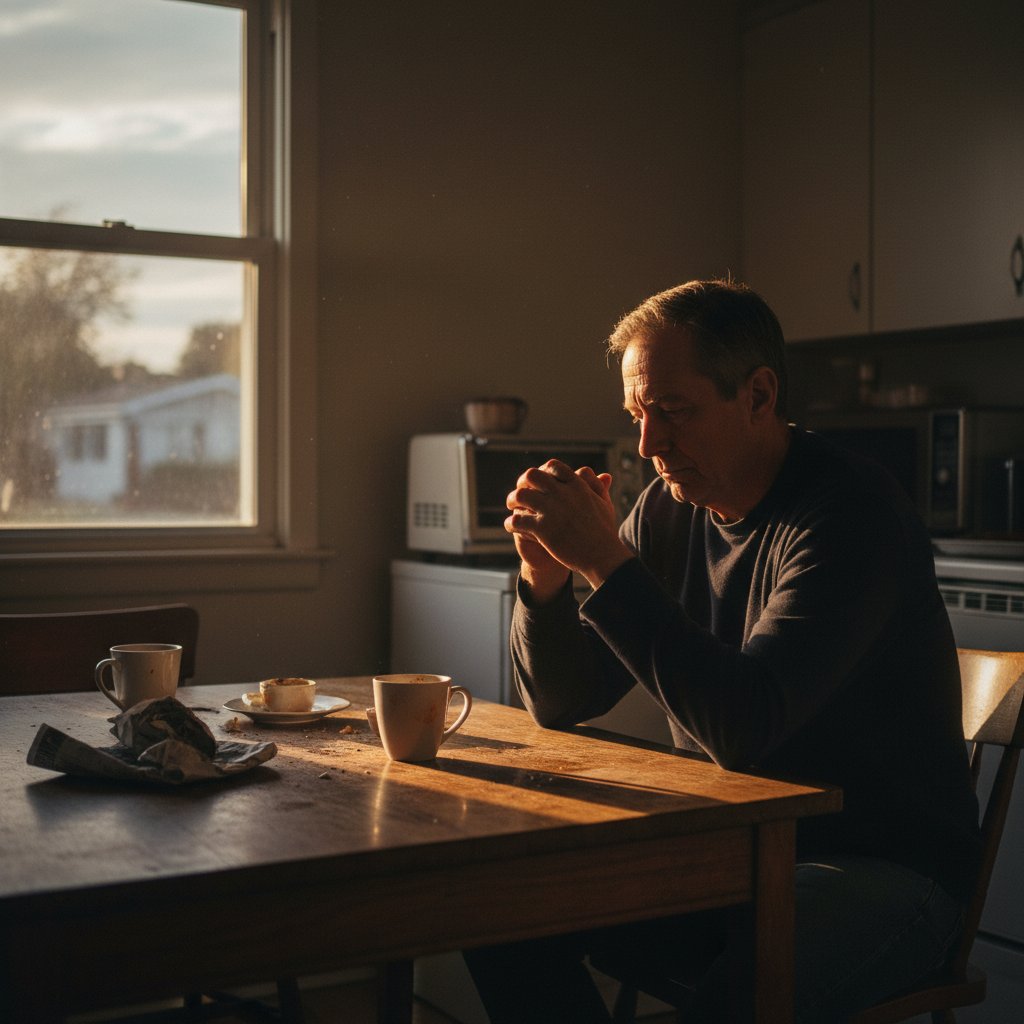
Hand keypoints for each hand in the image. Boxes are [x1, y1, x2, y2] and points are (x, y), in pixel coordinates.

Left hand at [505, 459, 633, 593]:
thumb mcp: (604, 503)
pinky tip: (511, 527)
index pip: (552, 466)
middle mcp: (562, 493)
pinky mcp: (543, 529)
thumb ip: (597, 485)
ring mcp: (551, 510)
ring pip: (520, 495)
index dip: (541, 472)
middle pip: (531, 475)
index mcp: (576, 485)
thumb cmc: (604, 531)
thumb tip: (593, 472)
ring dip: (512, 500)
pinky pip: (517, 520)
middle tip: (520, 492)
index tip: (537, 482)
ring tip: (512, 508)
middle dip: (522, 482)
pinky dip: (511, 522)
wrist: (602, 555)